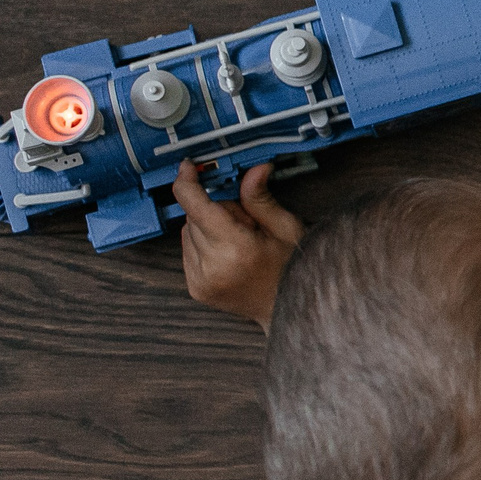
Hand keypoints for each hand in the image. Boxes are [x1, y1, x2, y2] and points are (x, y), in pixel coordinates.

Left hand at [171, 160, 303, 330]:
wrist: (287, 311)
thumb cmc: (292, 270)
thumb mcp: (286, 228)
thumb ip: (261, 199)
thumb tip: (255, 170)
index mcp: (236, 248)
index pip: (196, 206)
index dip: (187, 182)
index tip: (189, 167)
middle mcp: (213, 266)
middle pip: (193, 216)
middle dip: (215, 210)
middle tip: (245, 224)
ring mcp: (201, 280)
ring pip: (188, 232)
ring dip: (207, 229)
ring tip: (238, 243)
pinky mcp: (195, 288)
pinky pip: (188, 251)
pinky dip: (203, 246)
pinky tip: (228, 255)